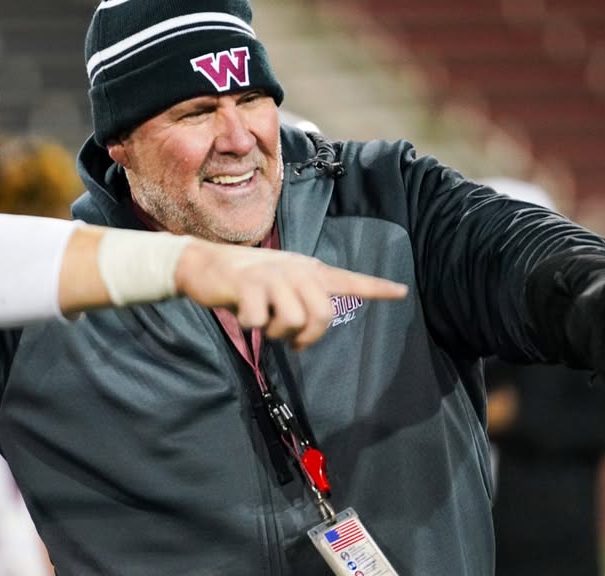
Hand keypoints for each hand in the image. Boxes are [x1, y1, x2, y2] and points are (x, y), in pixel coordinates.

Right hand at [175, 241, 407, 348]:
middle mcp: (296, 269)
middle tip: (289, 340)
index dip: (376, 287)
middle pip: (323, 315)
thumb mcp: (278, 283)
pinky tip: (241, 310)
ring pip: (294, 321)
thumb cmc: (244, 281)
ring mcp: (273, 275)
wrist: (203, 264)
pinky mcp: (249, 284)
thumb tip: (311, 329)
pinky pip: (261, 322)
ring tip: (262, 320)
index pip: (349, 279)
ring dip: (276, 333)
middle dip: (307, 337)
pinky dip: (250, 325)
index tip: (401, 291)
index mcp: (306, 270)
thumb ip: (300, 298)